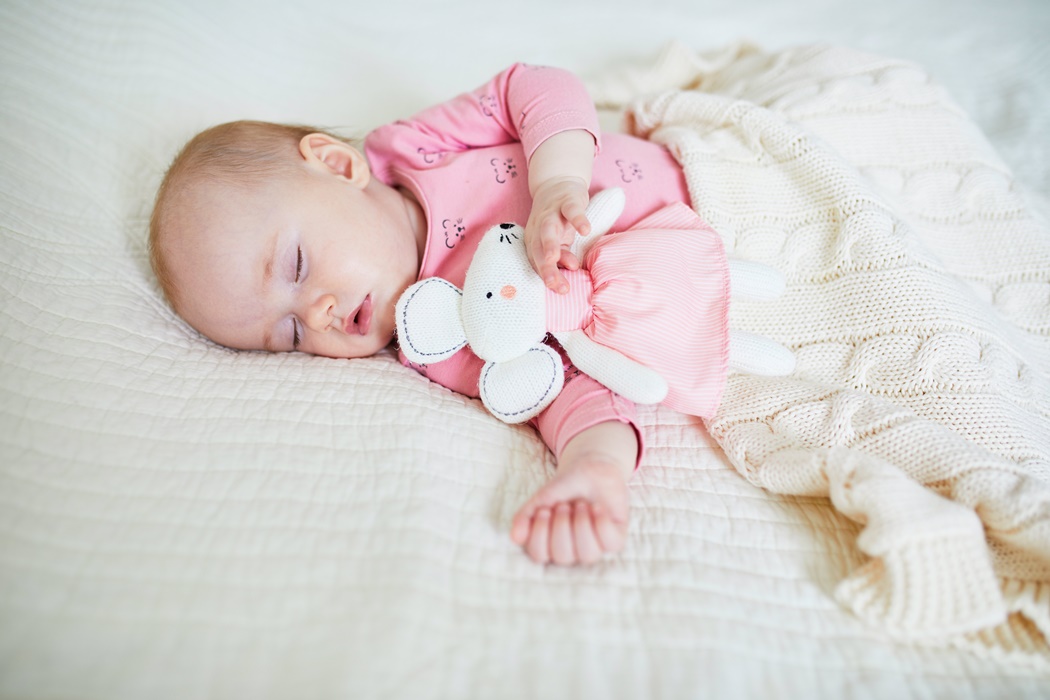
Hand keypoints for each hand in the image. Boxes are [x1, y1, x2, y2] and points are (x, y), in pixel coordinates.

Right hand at [510, 421, 635, 564]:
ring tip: (580, 505)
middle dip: (562, 525)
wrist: (590, 469)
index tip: (545, 509)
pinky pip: (609, 543)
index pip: (539, 555)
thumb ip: (525, 516)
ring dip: (581, 524)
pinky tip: (596, 507)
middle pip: (563, 556)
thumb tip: (515, 537)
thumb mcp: (541, 499)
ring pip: (587, 554)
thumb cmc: (564, 489)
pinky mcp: (615, 539)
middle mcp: (572, 552)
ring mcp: (595, 548)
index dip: (540, 532)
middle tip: (564, 505)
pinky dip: (601, 522)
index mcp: (550, 545)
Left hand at [524, 177, 590, 294]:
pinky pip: (571, 210)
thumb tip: (571, 272)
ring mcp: (552, 213)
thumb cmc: (558, 220)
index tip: (559, 289)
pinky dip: (578, 219)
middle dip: (545, 267)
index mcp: (534, 241)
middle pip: (538, 249)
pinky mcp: (566, 201)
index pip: (537, 261)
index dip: (546, 275)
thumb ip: (562, 257)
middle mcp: (539, 228)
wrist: (557, 184)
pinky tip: (585, 230)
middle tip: (554, 283)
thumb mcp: (559, 241)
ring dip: (550, 245)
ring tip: (558, 259)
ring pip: (548, 229)